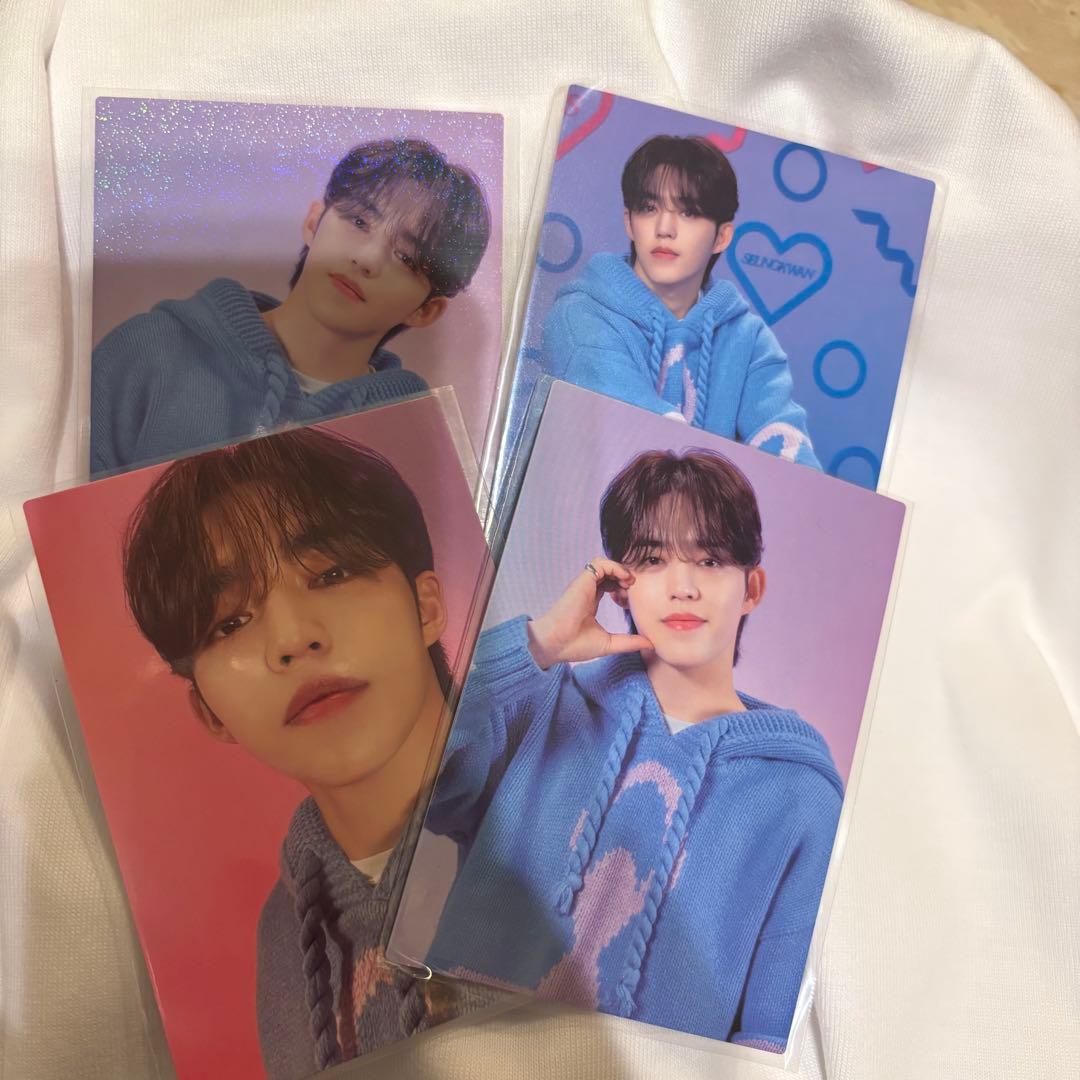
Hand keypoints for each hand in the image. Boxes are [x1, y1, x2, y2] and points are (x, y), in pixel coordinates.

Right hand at [526, 558, 652, 668]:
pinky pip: (600, 563)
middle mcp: (587, 590)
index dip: (622, 588)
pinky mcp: (583, 581)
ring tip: (629, 582)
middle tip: (632, 590)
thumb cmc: (574, 645)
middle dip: (624, 577)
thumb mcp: (609, 643)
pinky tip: (623, 580)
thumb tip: (650, 643)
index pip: (609, 584)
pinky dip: (615, 567)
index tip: (628, 602)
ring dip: (620, 569)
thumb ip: (629, 642)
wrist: (555, 644)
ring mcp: (584, 584)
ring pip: (605, 564)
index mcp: (590, 601)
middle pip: (609, 572)